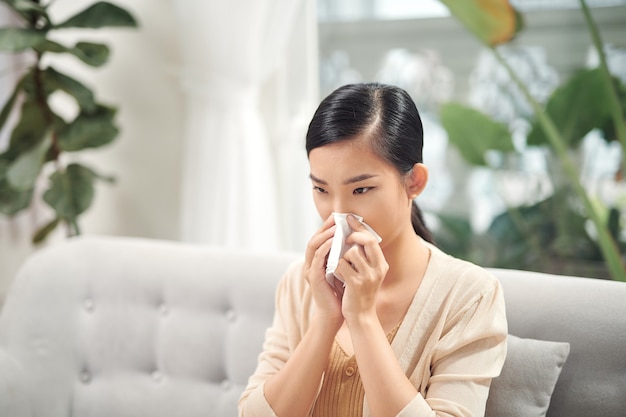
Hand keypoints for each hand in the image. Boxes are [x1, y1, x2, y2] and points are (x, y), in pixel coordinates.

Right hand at [303, 214, 342, 330]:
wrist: (335, 313)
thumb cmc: (340, 293)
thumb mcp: (342, 270)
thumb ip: (342, 257)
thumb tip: (353, 241)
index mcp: (317, 261)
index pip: (319, 239)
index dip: (327, 227)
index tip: (337, 218)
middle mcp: (311, 263)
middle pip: (314, 239)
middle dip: (324, 227)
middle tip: (335, 218)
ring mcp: (310, 270)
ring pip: (313, 246)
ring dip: (325, 234)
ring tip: (335, 227)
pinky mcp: (313, 277)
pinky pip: (317, 258)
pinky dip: (325, 247)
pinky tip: (334, 241)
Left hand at [334, 214, 388, 321]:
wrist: (361, 316)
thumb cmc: (361, 292)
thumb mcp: (369, 273)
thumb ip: (364, 256)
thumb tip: (352, 234)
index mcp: (381, 264)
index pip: (372, 238)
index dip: (359, 226)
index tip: (349, 218)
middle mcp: (378, 268)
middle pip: (366, 240)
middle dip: (352, 235)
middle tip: (344, 238)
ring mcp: (368, 276)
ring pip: (350, 252)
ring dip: (341, 256)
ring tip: (341, 266)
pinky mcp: (355, 283)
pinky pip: (340, 265)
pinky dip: (335, 268)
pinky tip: (336, 275)